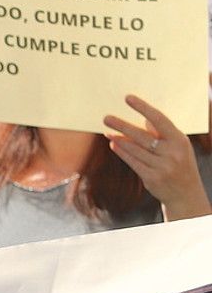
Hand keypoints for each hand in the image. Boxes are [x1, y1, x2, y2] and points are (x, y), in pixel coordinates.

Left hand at [104, 95, 211, 220]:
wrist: (187, 195)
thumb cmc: (180, 164)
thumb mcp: (178, 147)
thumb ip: (162, 134)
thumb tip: (143, 119)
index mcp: (180, 141)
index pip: (160, 120)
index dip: (143, 108)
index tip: (128, 98)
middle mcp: (172, 153)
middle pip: (142, 136)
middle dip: (122, 126)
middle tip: (106, 118)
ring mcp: (162, 167)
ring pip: (134, 149)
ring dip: (118, 139)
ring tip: (107, 131)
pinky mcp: (152, 178)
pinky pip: (132, 161)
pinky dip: (121, 152)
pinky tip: (113, 144)